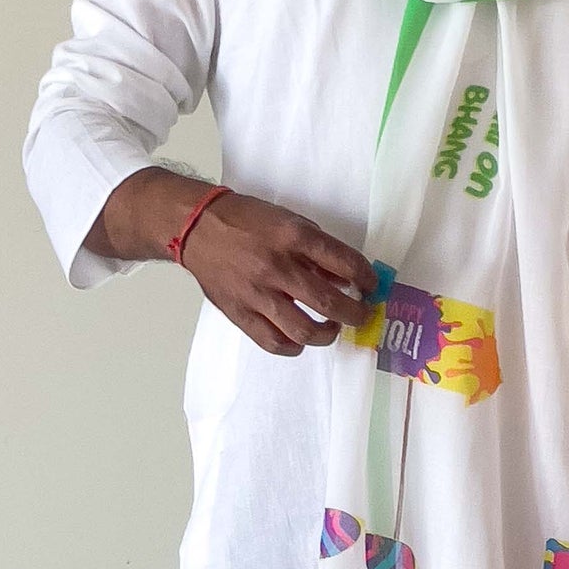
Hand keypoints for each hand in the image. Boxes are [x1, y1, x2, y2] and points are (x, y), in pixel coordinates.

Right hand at [182, 190, 378, 354]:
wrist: (197, 228)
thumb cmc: (247, 221)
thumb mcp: (288, 222)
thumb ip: (316, 250)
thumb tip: (343, 278)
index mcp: (293, 237)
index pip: (343, 262)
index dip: (366, 279)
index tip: (371, 286)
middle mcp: (277, 266)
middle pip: (329, 302)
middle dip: (355, 314)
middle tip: (361, 315)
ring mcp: (257, 293)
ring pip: (303, 329)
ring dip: (327, 334)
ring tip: (331, 329)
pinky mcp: (239, 313)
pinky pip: (272, 342)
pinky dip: (293, 346)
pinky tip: (300, 340)